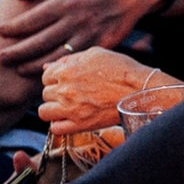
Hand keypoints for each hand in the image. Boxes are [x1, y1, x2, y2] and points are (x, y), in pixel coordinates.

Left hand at [0, 0, 156, 75]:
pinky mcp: (102, 44)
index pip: (31, 20)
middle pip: (39, 42)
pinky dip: (59, 67)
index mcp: (67, 0)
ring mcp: (90, 34)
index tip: (1, 31)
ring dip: (33, 64)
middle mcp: (77, 19)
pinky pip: (76, 60)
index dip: (13, 28)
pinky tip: (46, 71)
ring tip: (18, 68)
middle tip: (1, 57)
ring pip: (55, 56)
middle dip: (17, 52)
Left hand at [38, 47, 156, 136]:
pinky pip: (55, 129)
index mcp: (67, 70)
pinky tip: (70, 118)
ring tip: (67, 107)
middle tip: (72, 93)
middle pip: (45, 93)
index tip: (67, 80)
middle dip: (56, 92)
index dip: (56, 77)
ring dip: (53, 109)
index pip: (46, 75)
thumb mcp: (96, 55)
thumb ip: (70, 59)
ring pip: (44, 112)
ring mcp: (70, 109)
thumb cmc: (122, 69)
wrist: (140, 90)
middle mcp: (65, 90)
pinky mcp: (79, 125)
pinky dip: (60, 124)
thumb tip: (48, 66)